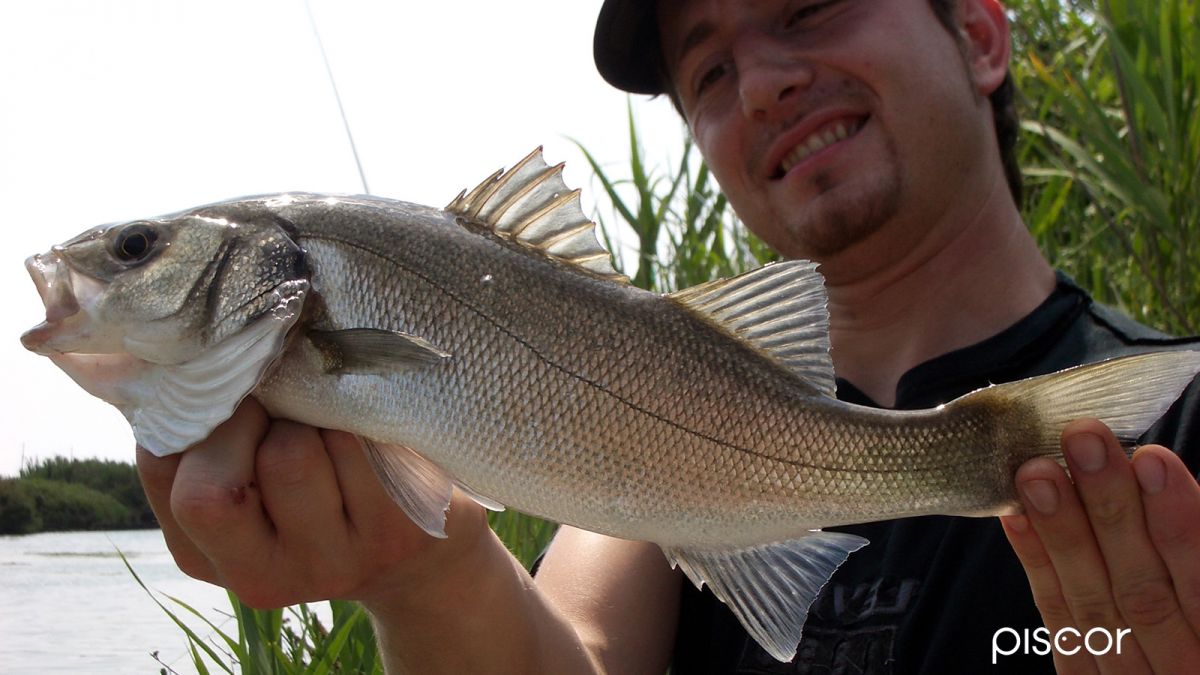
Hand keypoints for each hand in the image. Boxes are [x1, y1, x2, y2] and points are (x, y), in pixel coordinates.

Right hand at [136, 397, 490, 610]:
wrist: (420, 541)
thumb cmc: (317, 477)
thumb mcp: (246, 469)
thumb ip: (205, 430)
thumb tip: (167, 354)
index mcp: (203, 555)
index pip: (162, 470)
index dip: (197, 414)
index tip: (235, 394)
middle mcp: (259, 579)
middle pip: (215, 488)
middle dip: (248, 420)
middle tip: (280, 406)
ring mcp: (328, 567)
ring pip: (292, 453)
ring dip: (310, 414)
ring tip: (328, 423)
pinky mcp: (389, 538)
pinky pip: (355, 447)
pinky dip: (358, 420)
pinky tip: (367, 435)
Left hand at [1001, 418, 1199, 673]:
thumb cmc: (1192, 608)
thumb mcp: (1199, 580)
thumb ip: (1192, 537)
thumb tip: (1156, 469)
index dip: (1180, 523)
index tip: (1152, 459)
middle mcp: (1185, 666)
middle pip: (1144, 590)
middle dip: (1111, 509)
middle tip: (1082, 440)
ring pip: (1095, 605)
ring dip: (1062, 532)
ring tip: (1038, 472)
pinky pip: (1061, 627)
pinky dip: (1039, 570)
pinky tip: (1017, 519)